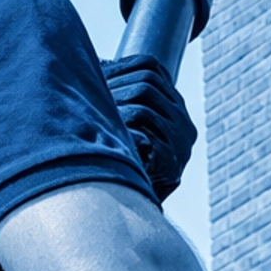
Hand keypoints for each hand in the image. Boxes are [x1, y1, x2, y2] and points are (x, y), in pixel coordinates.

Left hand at [101, 54, 197, 200]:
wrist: (132, 210)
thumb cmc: (122, 161)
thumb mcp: (125, 122)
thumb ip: (120, 94)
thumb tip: (94, 60)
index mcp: (175, 108)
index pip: (152, 67)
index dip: (121, 66)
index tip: (95, 72)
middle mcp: (184, 124)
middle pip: (146, 84)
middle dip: (112, 87)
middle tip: (86, 98)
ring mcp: (180, 144)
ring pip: (144, 105)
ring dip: (113, 108)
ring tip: (93, 119)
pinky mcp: (171, 165)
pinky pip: (144, 134)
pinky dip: (122, 132)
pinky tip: (108, 138)